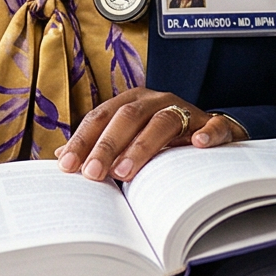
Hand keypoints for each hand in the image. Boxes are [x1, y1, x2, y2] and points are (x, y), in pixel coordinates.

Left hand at [55, 90, 242, 182]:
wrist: (210, 133)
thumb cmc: (162, 140)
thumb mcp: (129, 140)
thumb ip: (99, 146)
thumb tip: (62, 158)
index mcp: (131, 102)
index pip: (101, 117)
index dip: (83, 140)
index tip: (67, 165)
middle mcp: (156, 100)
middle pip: (127, 117)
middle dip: (106, 146)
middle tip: (93, 174)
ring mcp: (186, 110)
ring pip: (162, 122)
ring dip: (142, 147)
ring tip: (124, 172)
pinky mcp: (213, 123)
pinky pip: (213, 125)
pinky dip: (207, 132)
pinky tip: (198, 144)